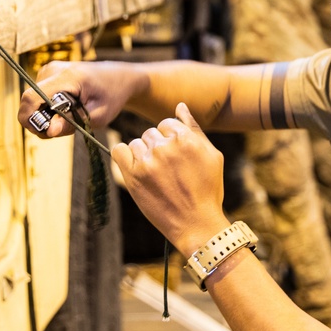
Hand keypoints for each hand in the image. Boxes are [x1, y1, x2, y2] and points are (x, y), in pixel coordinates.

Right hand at [18, 60, 135, 136]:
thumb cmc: (112, 96)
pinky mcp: (48, 73)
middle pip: (29, 101)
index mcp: (67, 77)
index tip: (45, 133)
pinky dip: (48, 108)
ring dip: (46, 116)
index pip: (31, 97)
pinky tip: (66, 110)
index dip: (30, 118)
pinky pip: (38, 97)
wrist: (119, 78)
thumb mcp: (98, 115)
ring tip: (69, 118)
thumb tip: (49, 131)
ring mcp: (49, 69)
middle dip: (40, 121)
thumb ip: (72, 123)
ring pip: (33, 101)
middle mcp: (53, 69)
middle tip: (62, 129)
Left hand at [112, 102, 230, 255]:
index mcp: (186, 139)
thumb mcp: (212, 155)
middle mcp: (166, 147)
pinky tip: (136, 169)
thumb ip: (194, 128)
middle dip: (157, 147)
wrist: (197, 224)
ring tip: (155, 175)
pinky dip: (124, 157)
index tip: (174, 156)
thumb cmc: (207, 190)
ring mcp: (149, 161)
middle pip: (150, 133)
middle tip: (167, 170)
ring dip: (143, 155)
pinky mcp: (134, 176)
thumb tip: (180, 106)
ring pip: (136, 143)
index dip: (170, 139)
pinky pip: (118, 151)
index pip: (166, 122)